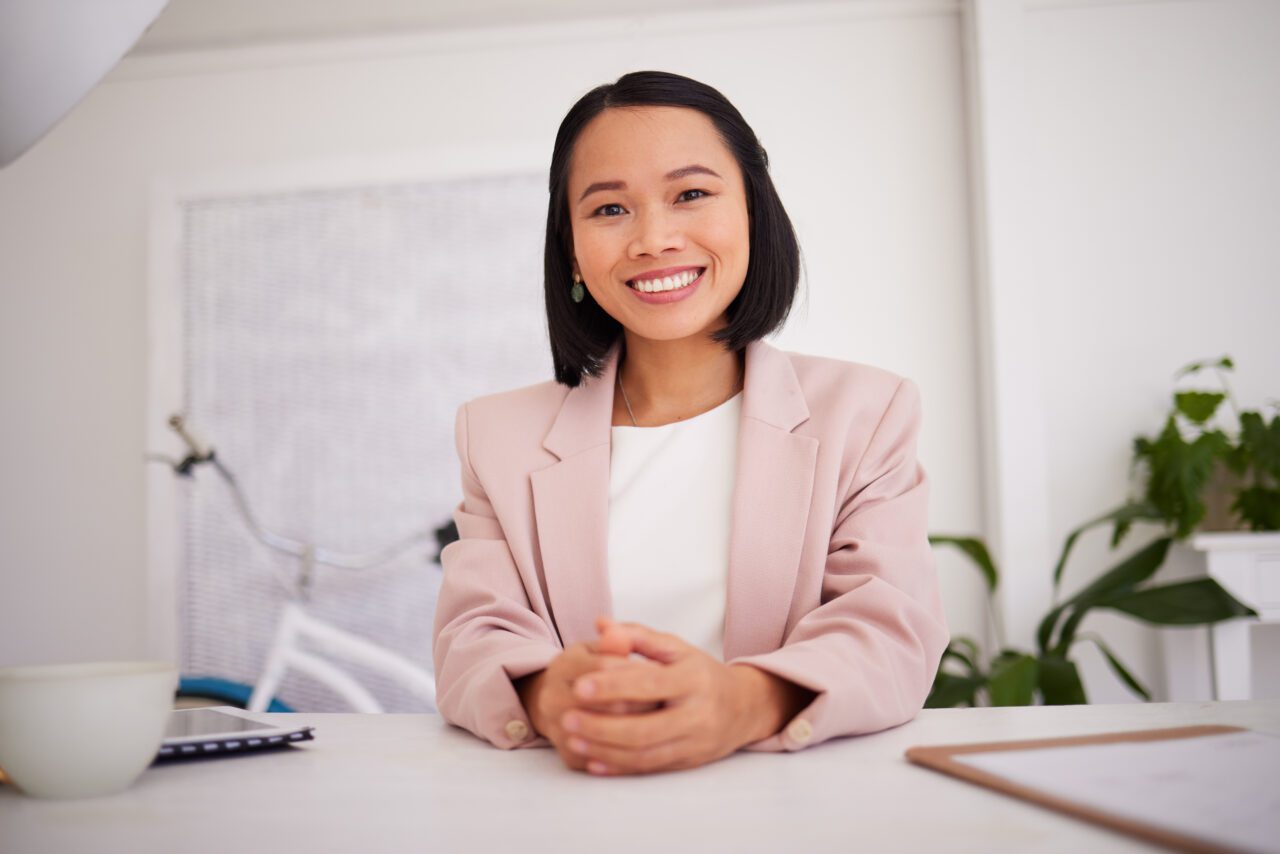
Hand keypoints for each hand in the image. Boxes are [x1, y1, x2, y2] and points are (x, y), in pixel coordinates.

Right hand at [515, 627, 657, 770]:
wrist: (559, 702)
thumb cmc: (592, 671)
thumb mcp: (602, 649)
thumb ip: (616, 639)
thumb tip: (616, 629)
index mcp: (564, 664)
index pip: (605, 668)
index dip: (636, 671)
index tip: (664, 672)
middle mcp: (552, 698)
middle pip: (606, 704)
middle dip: (642, 703)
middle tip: (670, 701)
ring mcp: (557, 730)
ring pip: (607, 736)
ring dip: (639, 728)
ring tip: (665, 721)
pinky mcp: (569, 756)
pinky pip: (605, 760)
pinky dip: (627, 754)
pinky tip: (652, 745)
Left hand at [557, 618, 766, 775]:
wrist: (744, 707)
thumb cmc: (700, 672)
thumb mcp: (676, 648)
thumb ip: (637, 636)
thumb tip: (601, 624)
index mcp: (693, 678)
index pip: (649, 684)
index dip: (612, 686)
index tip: (579, 685)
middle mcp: (697, 713)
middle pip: (645, 728)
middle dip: (602, 726)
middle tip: (567, 718)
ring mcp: (694, 742)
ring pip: (645, 754)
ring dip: (605, 750)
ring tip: (573, 739)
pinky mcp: (689, 763)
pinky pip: (650, 769)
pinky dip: (619, 767)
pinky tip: (593, 760)